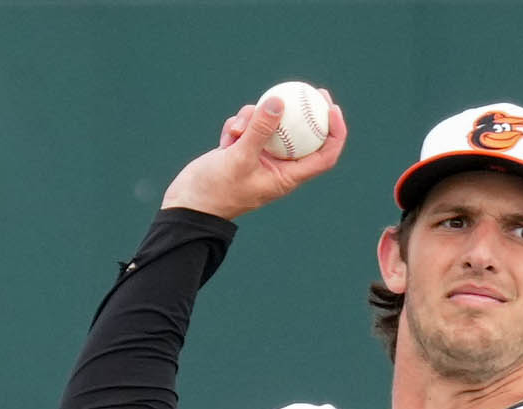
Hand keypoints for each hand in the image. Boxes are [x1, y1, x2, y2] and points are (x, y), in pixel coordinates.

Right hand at [162, 92, 348, 219]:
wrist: (188, 204)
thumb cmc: (216, 190)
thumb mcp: (239, 158)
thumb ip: (259, 130)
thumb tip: (279, 101)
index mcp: (287, 177)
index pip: (323, 155)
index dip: (334, 132)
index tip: (331, 109)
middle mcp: (278, 167)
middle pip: (302, 135)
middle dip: (305, 112)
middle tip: (310, 89)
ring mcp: (260, 157)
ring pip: (270, 126)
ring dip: (255, 118)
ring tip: (238, 128)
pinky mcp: (243, 150)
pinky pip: (249, 128)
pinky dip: (239, 126)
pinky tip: (227, 136)